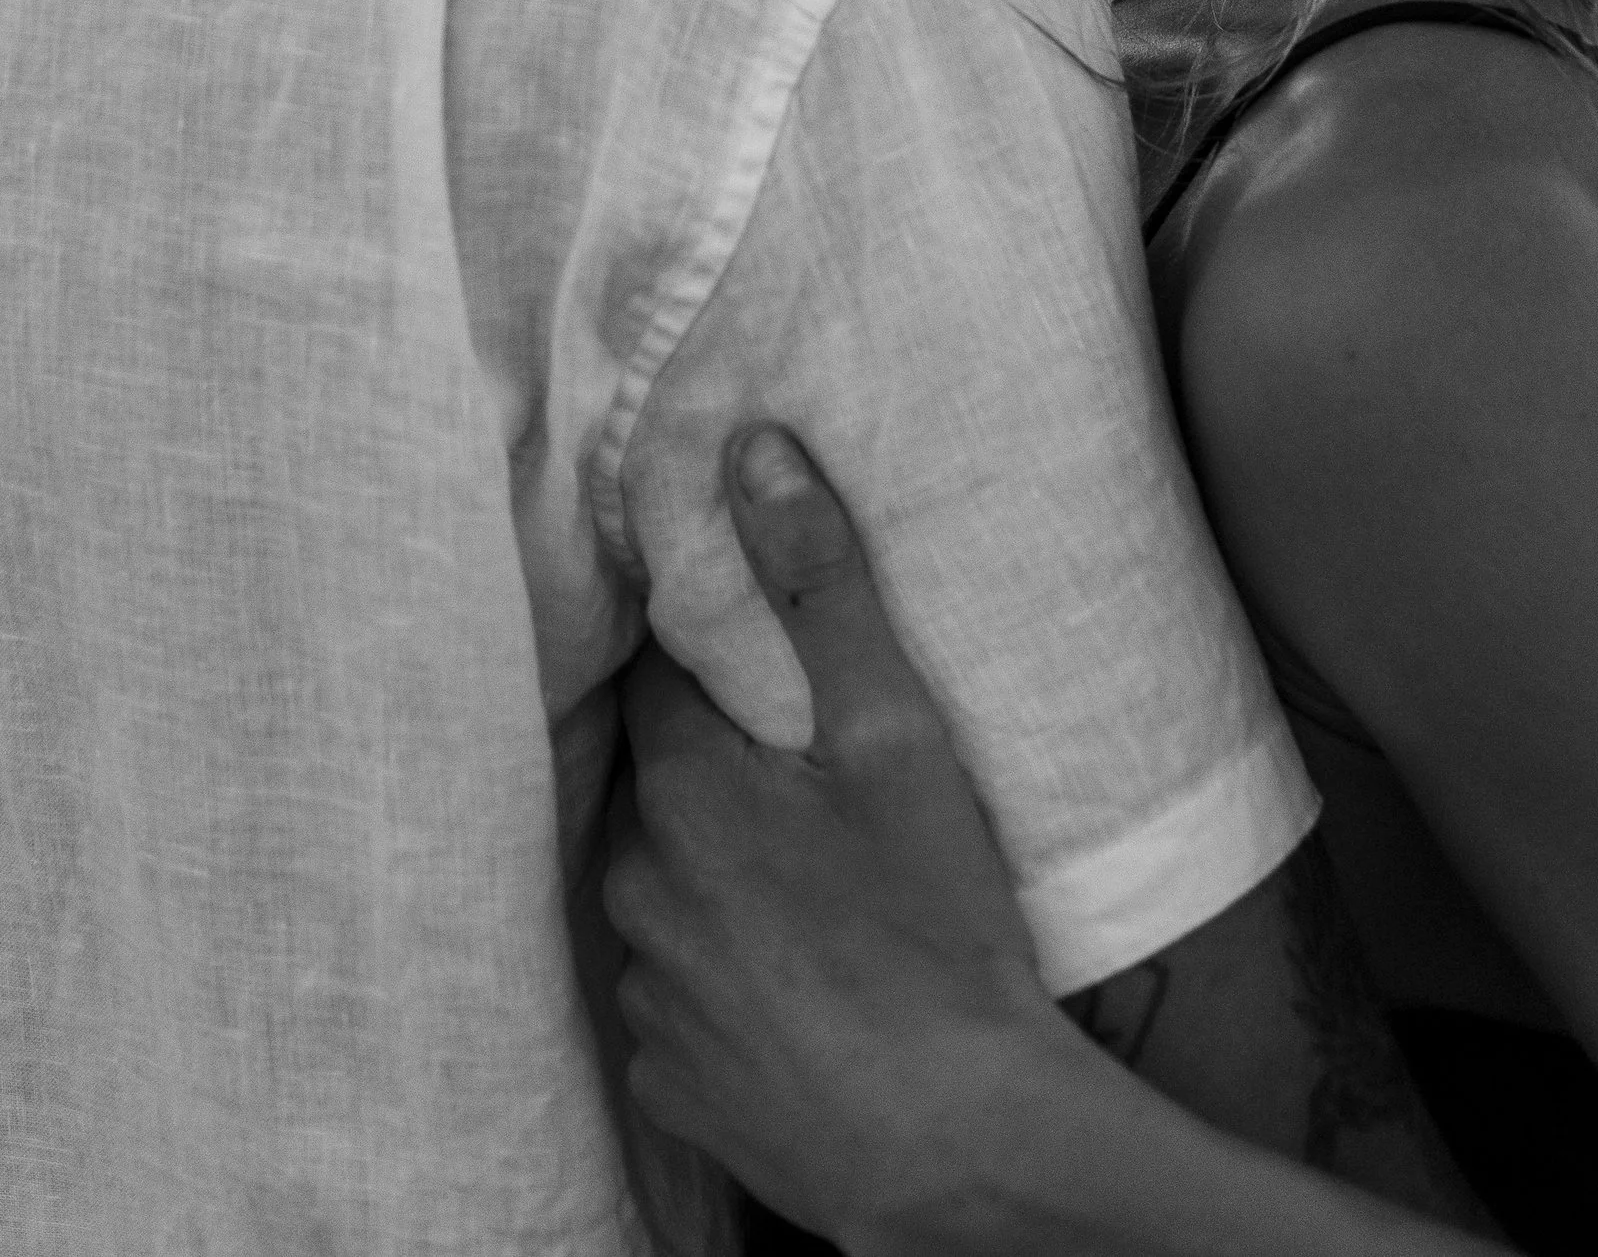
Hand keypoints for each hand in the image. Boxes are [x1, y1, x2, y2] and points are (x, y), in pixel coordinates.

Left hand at [602, 423, 1145, 1254]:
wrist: (960, 1147)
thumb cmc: (934, 932)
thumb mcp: (895, 735)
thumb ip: (819, 584)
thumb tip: (751, 450)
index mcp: (681, 791)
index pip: (657, 679)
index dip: (704, 658)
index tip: (757, 658)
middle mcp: (637, 888)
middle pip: (659, 788)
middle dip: (715, 770)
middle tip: (803, 777)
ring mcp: (648, 995)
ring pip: (666, 894)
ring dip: (717, 879)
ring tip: (812, 886)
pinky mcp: (670, 1080)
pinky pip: (679, 999)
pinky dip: (725, 979)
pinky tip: (798, 980)